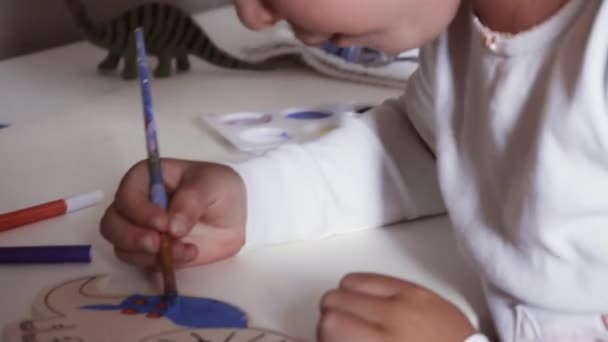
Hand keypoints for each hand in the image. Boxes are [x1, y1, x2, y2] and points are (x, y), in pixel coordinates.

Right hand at [100, 159, 246, 267]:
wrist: (237, 218)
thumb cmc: (220, 189)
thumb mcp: (213, 184)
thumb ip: (192, 201)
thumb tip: (172, 226)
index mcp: (147, 178)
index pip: (127, 193)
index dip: (139, 210)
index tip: (162, 223)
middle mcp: (138, 204)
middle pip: (112, 223)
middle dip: (131, 237)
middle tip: (157, 244)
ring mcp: (142, 230)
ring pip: (122, 246)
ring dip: (147, 255)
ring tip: (183, 250)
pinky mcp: (151, 252)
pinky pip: (142, 263)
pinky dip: (160, 264)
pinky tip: (188, 254)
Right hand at [318, 273, 476, 341]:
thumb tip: (320, 336)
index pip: (330, 323)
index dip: (323, 335)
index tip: (331, 341)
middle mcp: (395, 317)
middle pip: (333, 300)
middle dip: (331, 320)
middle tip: (344, 336)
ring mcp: (409, 299)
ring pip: (349, 282)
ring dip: (346, 302)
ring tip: (359, 320)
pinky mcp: (419, 289)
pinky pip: (374, 277)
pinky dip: (365, 291)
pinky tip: (374, 308)